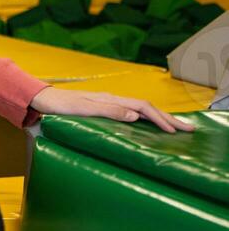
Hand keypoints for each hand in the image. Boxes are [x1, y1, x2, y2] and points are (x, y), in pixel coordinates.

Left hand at [30, 86, 195, 132]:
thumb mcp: (83, 109)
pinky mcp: (103, 108)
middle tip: (188, 129)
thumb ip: (108, 111)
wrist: (42, 99)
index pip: (142, 108)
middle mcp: (112, 99)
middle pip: (146, 107)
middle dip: (168, 118)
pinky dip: (146, 118)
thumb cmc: (59, 105)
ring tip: (176, 127)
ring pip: (140, 110)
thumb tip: (135, 116)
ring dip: (159, 118)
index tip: (175, 131)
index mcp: (111, 100)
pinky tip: (149, 125)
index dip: (160, 119)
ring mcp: (108, 103)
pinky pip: (131, 113)